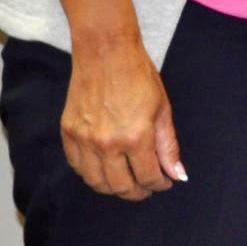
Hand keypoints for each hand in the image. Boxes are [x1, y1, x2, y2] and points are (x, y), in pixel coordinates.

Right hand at [62, 36, 184, 200]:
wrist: (106, 53)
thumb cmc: (139, 76)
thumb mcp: (162, 108)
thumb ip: (168, 144)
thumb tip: (177, 174)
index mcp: (135, 137)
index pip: (147, 176)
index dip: (159, 184)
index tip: (165, 183)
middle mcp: (107, 144)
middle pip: (120, 186)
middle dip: (137, 192)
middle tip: (146, 189)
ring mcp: (85, 141)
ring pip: (97, 182)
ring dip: (113, 188)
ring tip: (127, 183)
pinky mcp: (68, 134)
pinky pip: (77, 167)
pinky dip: (91, 174)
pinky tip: (104, 170)